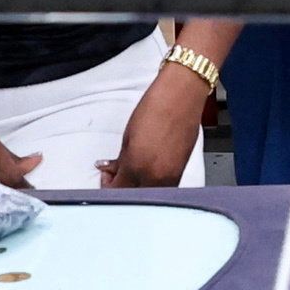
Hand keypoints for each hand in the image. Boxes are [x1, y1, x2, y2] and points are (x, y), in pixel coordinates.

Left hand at [103, 54, 213, 188]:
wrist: (183, 94)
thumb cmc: (156, 107)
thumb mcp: (128, 136)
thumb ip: (120, 161)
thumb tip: (113, 172)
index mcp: (138, 165)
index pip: (117, 190)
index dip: (107, 186)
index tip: (106, 176)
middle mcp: (157, 175)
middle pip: (133, 195)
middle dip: (121, 188)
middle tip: (115, 175)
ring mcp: (172, 174)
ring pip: (149, 193)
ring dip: (137, 187)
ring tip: (131, 172)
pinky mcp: (183, 168)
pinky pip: (164, 187)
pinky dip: (152, 183)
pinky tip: (146, 172)